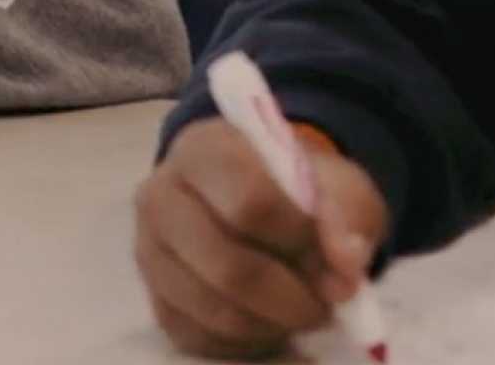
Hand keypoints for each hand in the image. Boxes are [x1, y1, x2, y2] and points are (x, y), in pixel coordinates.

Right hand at [134, 117, 388, 358]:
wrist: (254, 199)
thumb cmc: (295, 189)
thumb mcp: (334, 185)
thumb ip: (343, 218)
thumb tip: (344, 270)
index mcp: (202, 150)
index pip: (248, 203)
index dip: (300, 240)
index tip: (336, 259)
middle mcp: (161, 196)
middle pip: (228, 267)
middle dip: (292, 299)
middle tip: (326, 304)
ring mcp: (151, 250)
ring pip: (216, 311)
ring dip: (275, 325)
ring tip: (301, 309)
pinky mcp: (157, 299)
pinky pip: (206, 340)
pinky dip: (250, 344)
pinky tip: (270, 320)